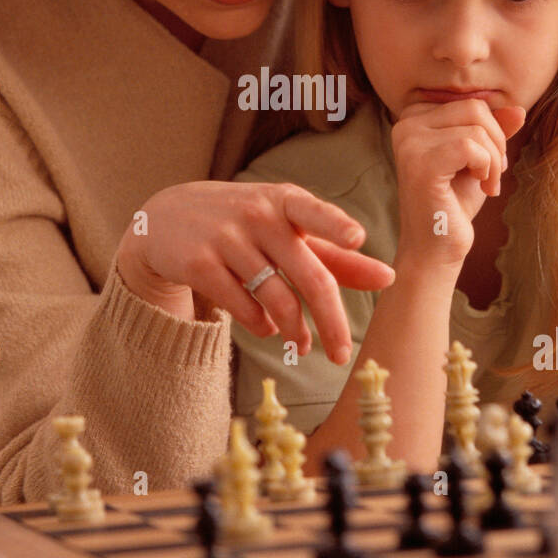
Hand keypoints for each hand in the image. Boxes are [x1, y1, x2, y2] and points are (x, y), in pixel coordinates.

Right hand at [115, 181, 395, 361]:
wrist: (168, 217)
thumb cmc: (246, 223)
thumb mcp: (288, 231)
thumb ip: (337, 255)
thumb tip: (389, 277)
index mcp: (285, 202)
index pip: (314, 211)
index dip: (335, 224)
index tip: (357, 238)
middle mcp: (258, 215)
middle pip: (308, 276)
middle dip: (331, 321)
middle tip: (342, 355)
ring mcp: (226, 238)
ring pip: (276, 298)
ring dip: (294, 329)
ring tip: (300, 341)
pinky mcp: (199, 263)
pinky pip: (242, 307)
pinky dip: (261, 325)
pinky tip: (267, 327)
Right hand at [391, 99, 526, 268]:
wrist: (437, 247)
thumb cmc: (454, 202)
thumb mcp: (479, 158)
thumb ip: (494, 131)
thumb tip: (518, 109)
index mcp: (414, 117)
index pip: (471, 103)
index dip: (491, 131)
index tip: (487, 163)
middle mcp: (405, 125)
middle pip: (475, 108)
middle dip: (497, 142)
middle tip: (493, 174)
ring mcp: (409, 143)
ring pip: (477, 127)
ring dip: (495, 159)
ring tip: (488, 183)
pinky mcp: (420, 164)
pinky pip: (471, 146)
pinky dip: (487, 166)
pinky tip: (482, 186)